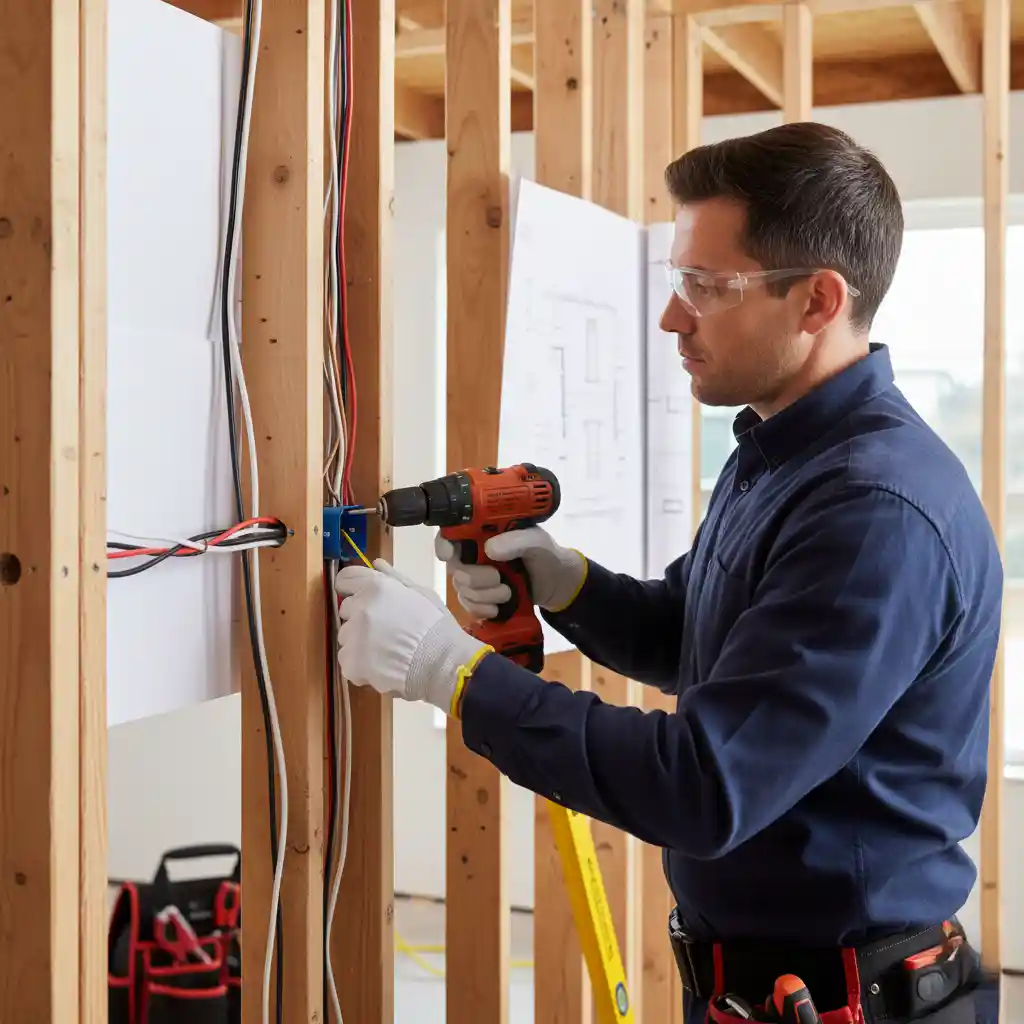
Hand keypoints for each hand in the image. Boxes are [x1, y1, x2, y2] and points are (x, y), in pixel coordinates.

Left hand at [335, 559, 489, 713]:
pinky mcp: (350, 661)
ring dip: (360, 644)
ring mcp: (353, 635)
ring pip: (346, 637)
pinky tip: (381, 667)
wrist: (443, 664)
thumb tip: (376, 564)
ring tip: (386, 652)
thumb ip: (395, 579)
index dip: (352, 590)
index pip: (345, 580)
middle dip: (360, 618)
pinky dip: (359, 666)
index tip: (362, 601)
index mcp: (377, 587)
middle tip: (385, 631)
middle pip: (346, 610)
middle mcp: (360, 607)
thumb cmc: (438, 627)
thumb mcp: (422, 594)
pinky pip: (346, 661)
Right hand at [434, 526, 586, 618]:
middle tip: (499, 578)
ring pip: (462, 589)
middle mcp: (474, 554)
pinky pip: (468, 606)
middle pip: (455, 567)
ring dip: (485, 595)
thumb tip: (490, 548)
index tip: (449, 554)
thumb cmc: (545, 555)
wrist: (556, 584)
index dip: (444, 544)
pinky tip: (498, 608)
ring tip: (508, 592)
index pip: (452, 534)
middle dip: (477, 578)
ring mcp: (475, 577)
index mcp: (484, 534)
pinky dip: (483, 609)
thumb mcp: (536, 542)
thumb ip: (517, 541)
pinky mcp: (480, 599)